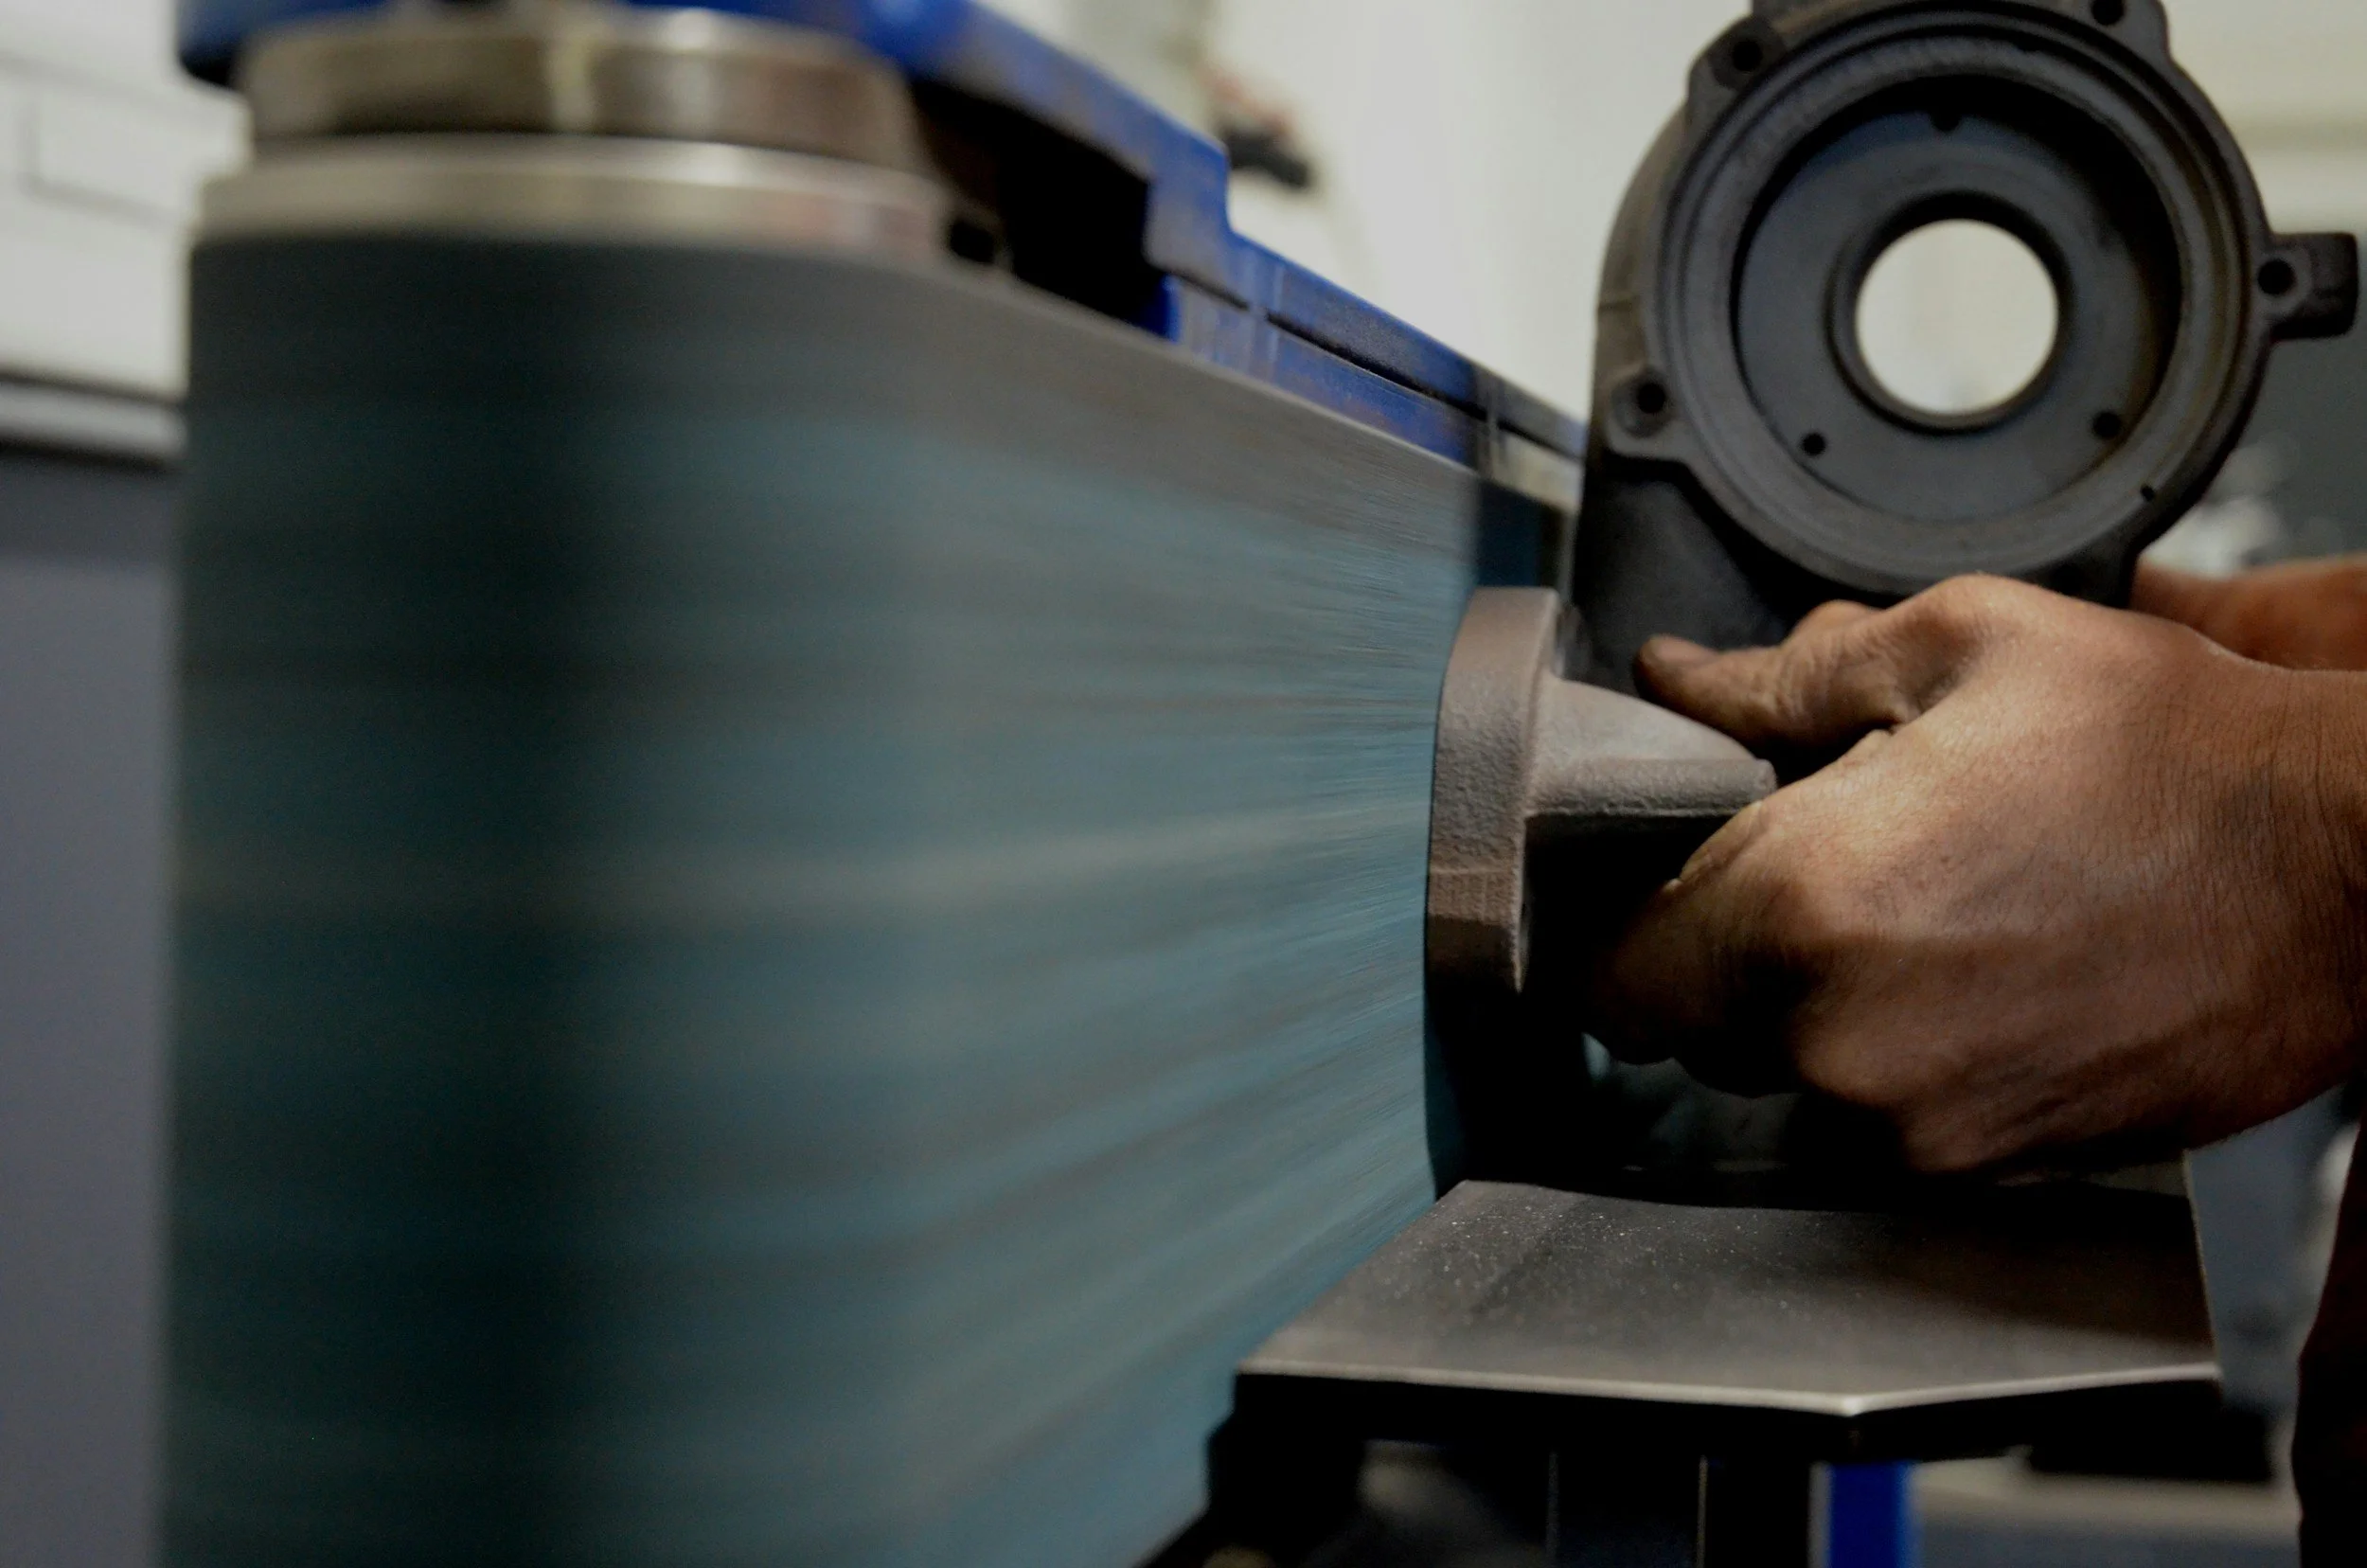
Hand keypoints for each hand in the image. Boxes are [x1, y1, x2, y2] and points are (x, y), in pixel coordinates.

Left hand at [1584, 576, 2366, 1172]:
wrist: (2359, 867)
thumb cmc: (2180, 752)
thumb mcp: (1965, 649)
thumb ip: (1784, 679)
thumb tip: (1681, 681)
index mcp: (1804, 903)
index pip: (1609, 967)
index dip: (1618, 922)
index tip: (1645, 889)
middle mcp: (1840, 1041)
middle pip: (1692, 1023)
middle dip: (1728, 947)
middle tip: (1822, 866)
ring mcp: (1918, 1124)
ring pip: (1789, 1073)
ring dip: (1818, 1002)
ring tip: (1928, 910)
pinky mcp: (1991, 1166)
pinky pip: (1884, 1113)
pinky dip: (1901, 1051)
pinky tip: (1983, 967)